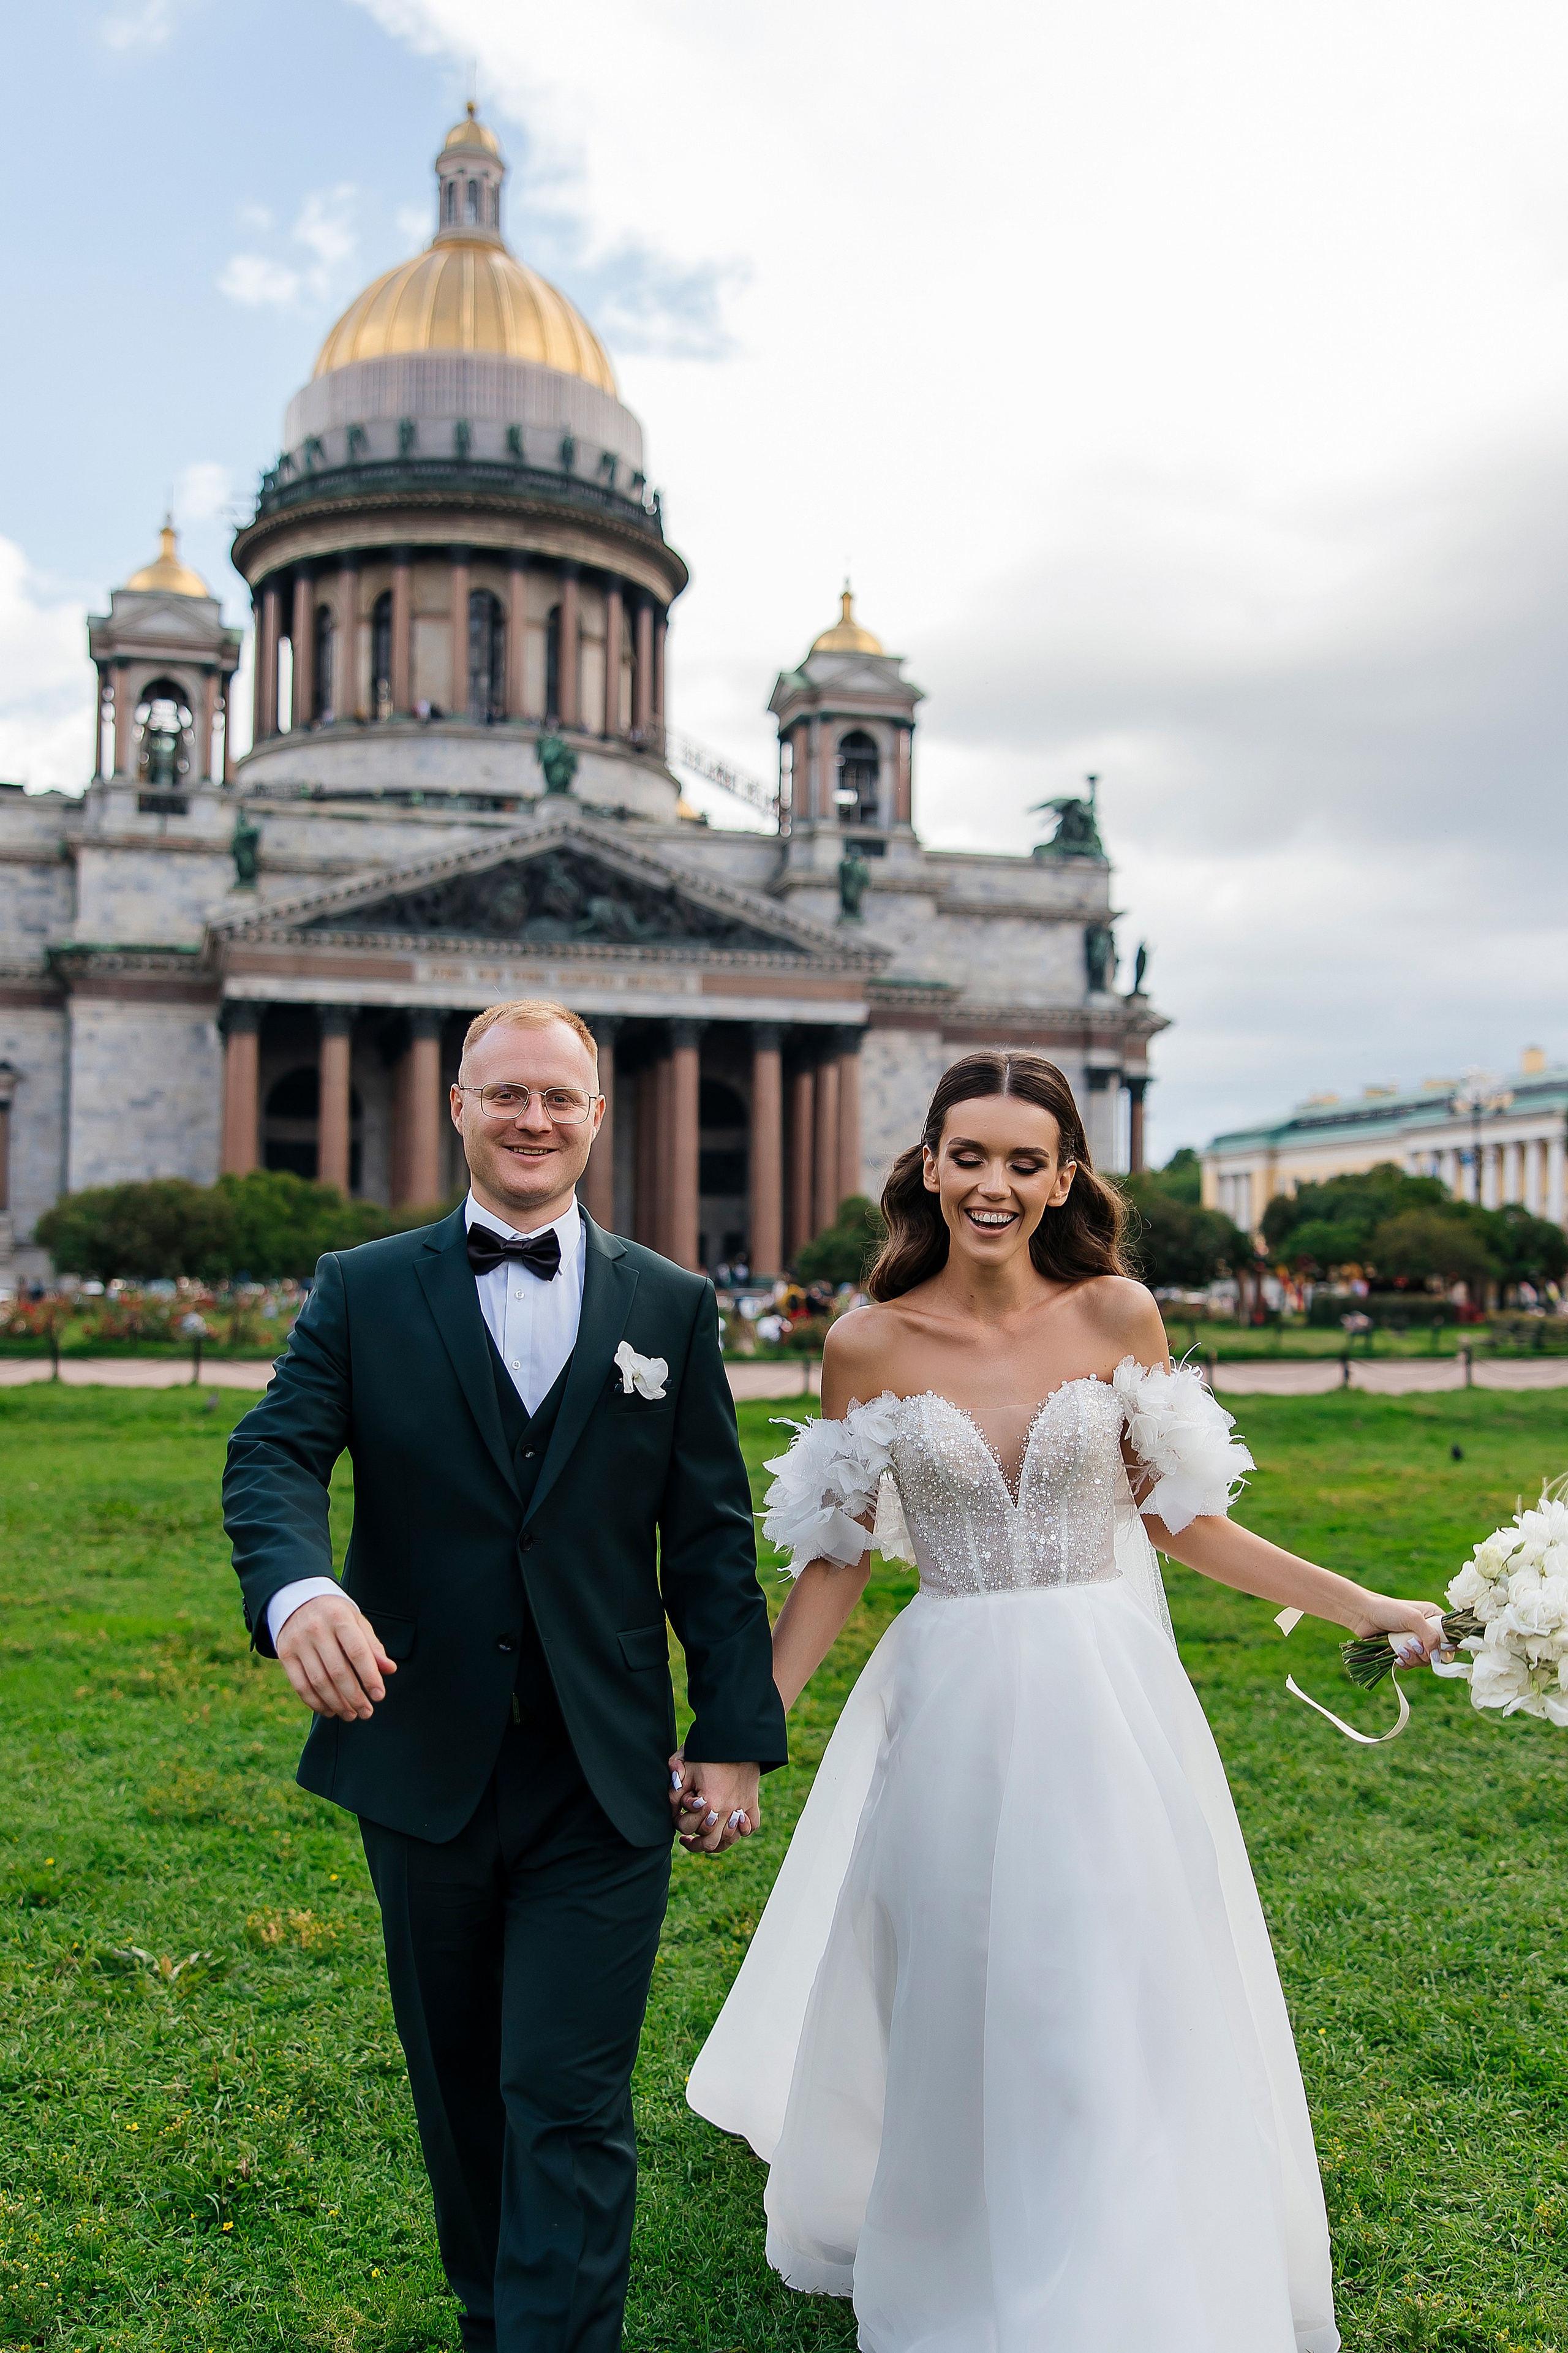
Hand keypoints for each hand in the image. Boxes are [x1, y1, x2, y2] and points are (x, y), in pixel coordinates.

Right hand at [275, 1593, 396, 1720]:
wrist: (298, 1601)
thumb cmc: (335, 1615)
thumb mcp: (356, 1622)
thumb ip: (372, 1646)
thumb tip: (389, 1669)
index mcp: (339, 1617)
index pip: (357, 1652)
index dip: (369, 1677)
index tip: (379, 1696)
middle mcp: (316, 1629)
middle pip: (337, 1671)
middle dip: (354, 1697)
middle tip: (366, 1712)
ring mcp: (298, 1642)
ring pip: (318, 1682)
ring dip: (336, 1704)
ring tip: (351, 1714)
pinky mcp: (284, 1654)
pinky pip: (300, 1685)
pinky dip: (315, 1703)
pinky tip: (329, 1710)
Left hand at [667, 1749, 759, 1854]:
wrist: (736, 1741)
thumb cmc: (709, 1753)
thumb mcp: (686, 1767)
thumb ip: (674, 1790)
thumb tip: (671, 1809)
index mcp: (709, 1802)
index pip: (687, 1827)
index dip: (678, 1823)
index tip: (677, 1817)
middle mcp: (727, 1811)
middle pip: (709, 1843)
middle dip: (695, 1844)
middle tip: (688, 1839)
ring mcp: (742, 1809)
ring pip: (729, 1840)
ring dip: (716, 1842)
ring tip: (706, 1837)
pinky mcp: (752, 1804)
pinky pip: (750, 1828)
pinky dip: (741, 1832)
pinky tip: (730, 1827)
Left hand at [1345, 1591, 1447, 1661]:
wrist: (1362, 1614)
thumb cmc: (1388, 1610)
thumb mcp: (1413, 1618)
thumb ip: (1430, 1636)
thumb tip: (1438, 1657)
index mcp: (1433, 1617)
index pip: (1451, 1636)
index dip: (1448, 1646)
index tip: (1438, 1649)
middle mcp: (1426, 1630)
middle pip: (1438, 1652)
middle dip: (1425, 1654)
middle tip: (1413, 1646)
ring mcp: (1414, 1641)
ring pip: (1424, 1660)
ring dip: (1413, 1659)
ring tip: (1400, 1650)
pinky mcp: (1402, 1650)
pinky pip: (1411, 1663)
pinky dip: (1405, 1663)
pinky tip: (1397, 1657)